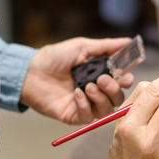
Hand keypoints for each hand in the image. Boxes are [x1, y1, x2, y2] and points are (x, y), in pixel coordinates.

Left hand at [20, 37, 134, 124]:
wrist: (29, 71)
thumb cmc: (53, 58)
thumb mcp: (81, 47)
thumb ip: (105, 47)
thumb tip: (128, 41)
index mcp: (99, 74)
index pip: (122, 82)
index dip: (126, 80)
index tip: (125, 75)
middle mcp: (95, 91)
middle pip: (118, 98)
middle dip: (114, 89)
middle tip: (101, 80)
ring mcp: (85, 105)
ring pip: (106, 110)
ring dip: (101, 98)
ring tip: (87, 86)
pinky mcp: (74, 115)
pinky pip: (88, 116)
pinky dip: (85, 105)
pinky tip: (76, 94)